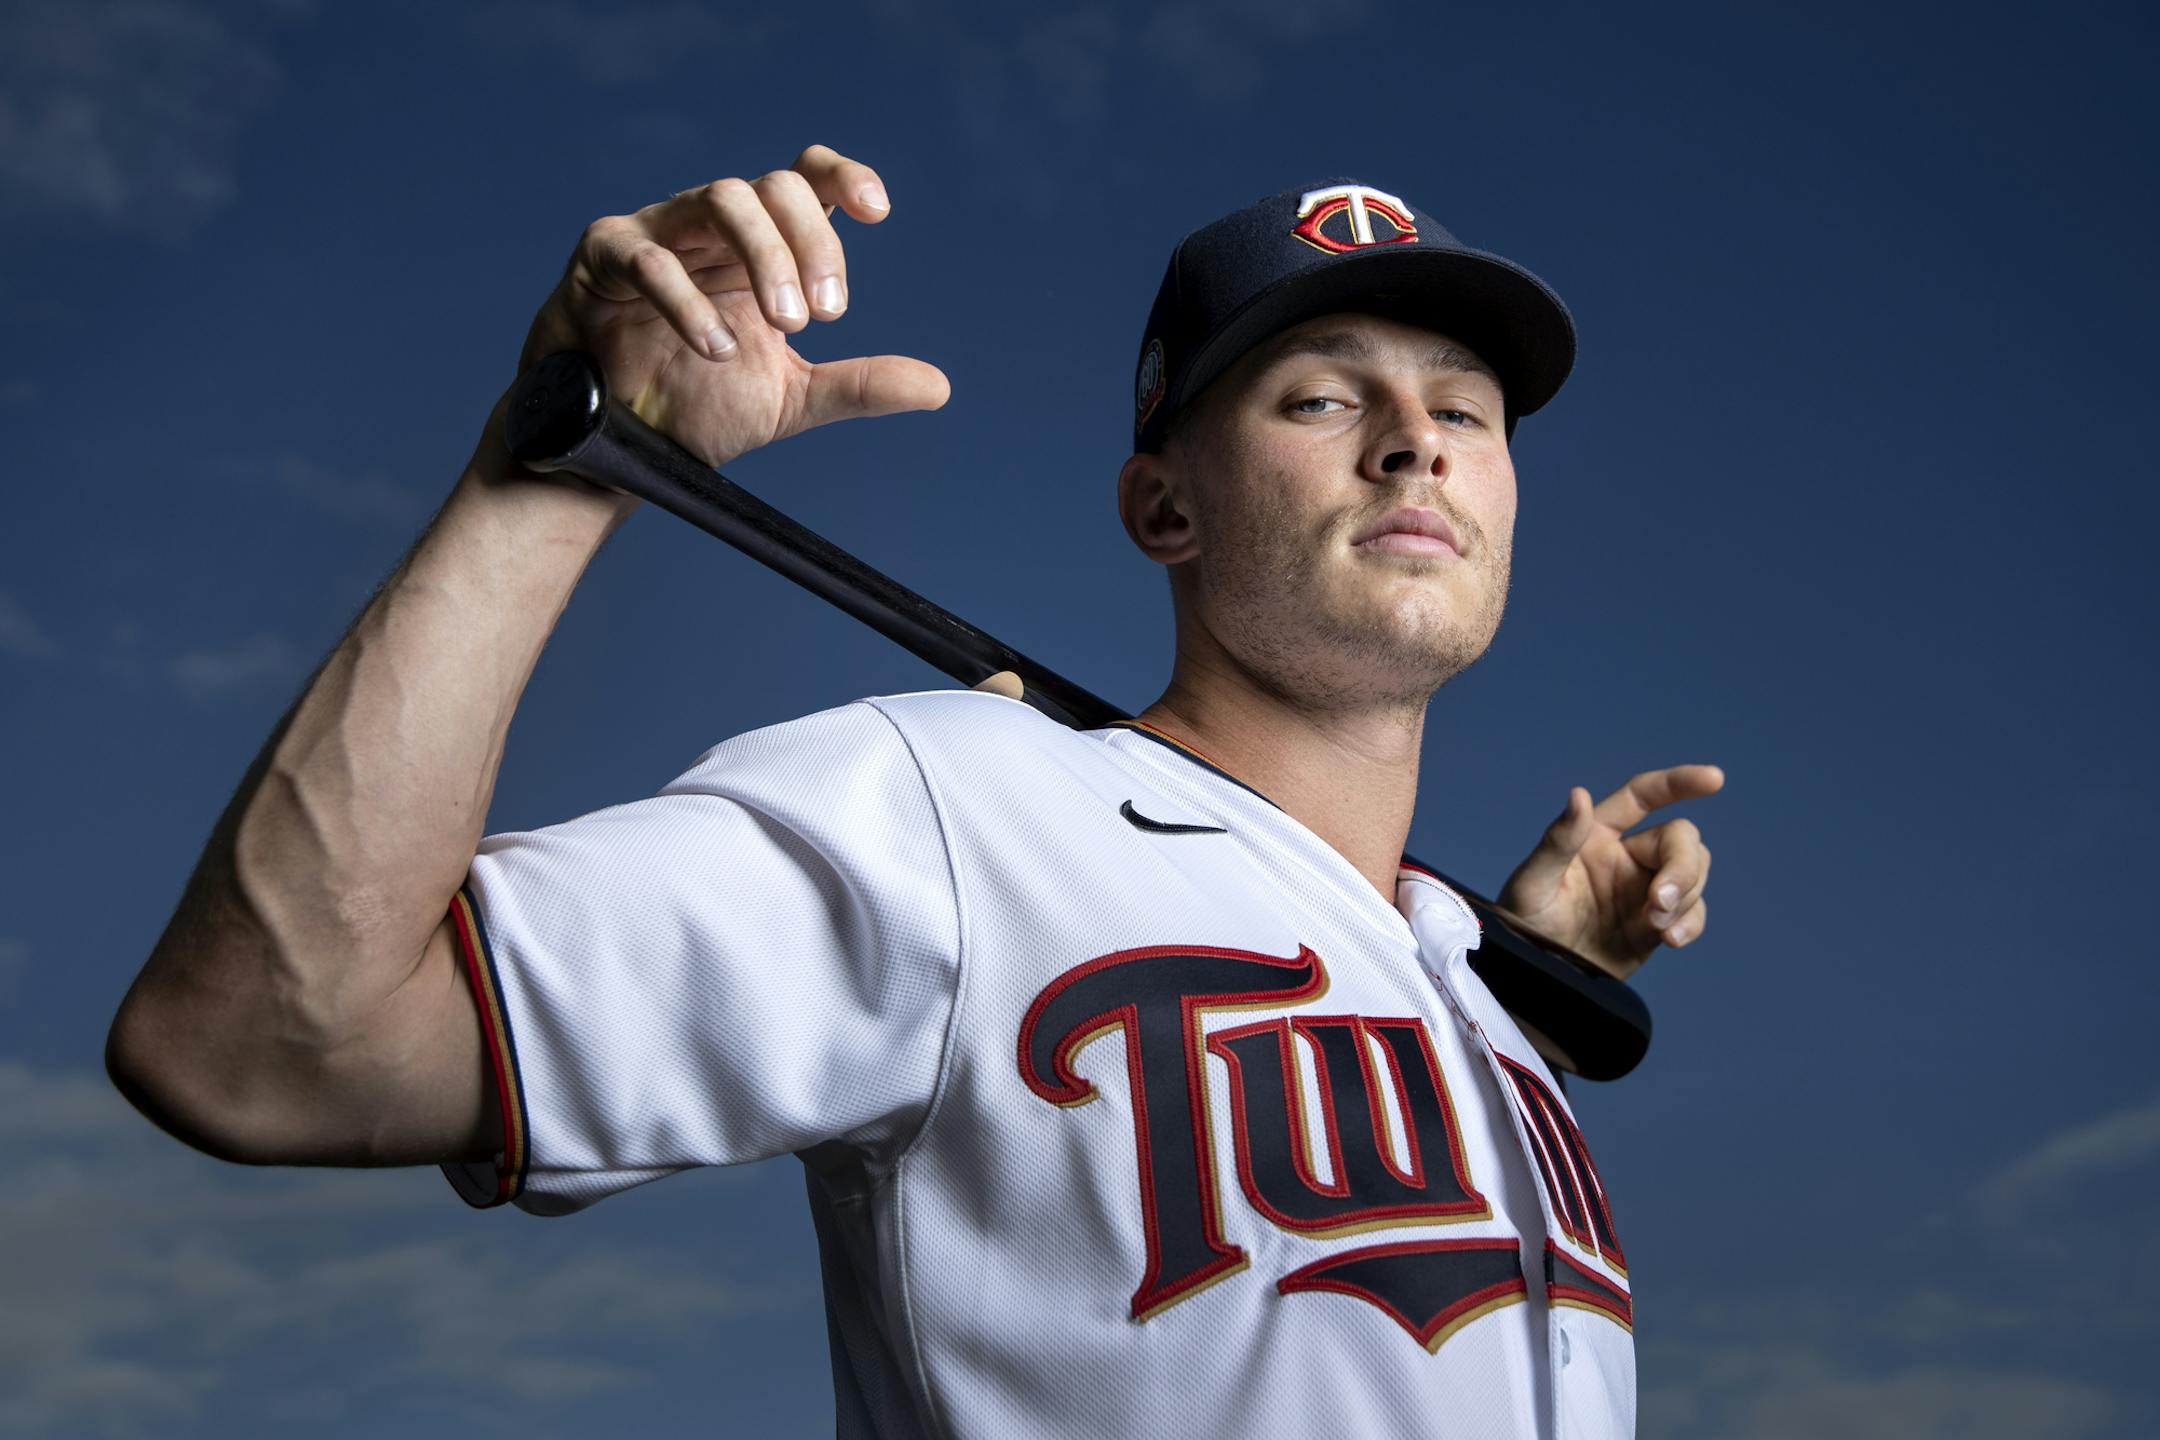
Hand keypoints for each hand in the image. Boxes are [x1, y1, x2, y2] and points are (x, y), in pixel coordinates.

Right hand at [500, 144, 949, 480]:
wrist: (616, 449)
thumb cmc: (696, 406)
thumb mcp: (790, 399)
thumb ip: (858, 385)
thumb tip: (939, 387)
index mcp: (757, 246)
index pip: (804, 180)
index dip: (843, 178)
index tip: (879, 211)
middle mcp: (709, 227)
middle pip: (773, 187)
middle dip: (811, 243)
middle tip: (827, 314)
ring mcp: (655, 234)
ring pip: (719, 198)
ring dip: (764, 255)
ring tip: (786, 322)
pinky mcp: (600, 260)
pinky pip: (647, 257)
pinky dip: (689, 300)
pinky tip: (719, 348)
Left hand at [1495, 765, 1723, 980]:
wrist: (1538, 974)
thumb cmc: (1523, 923)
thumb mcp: (1532, 882)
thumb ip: (1558, 841)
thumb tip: (1579, 795)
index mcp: (1598, 834)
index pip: (1643, 796)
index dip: (1678, 782)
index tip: (1714, 779)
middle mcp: (1627, 855)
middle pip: (1681, 839)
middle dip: (1683, 868)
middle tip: (1660, 902)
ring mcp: (1645, 889)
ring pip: (1695, 873)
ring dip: (1685, 897)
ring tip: (1654, 926)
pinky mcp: (1657, 923)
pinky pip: (1693, 912)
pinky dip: (1691, 923)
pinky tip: (1671, 939)